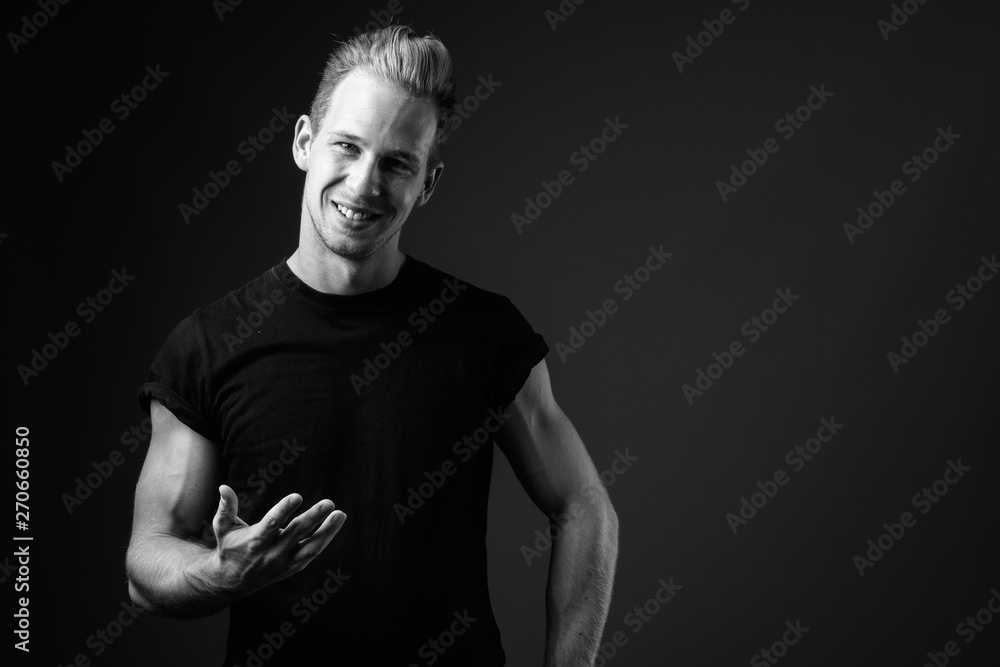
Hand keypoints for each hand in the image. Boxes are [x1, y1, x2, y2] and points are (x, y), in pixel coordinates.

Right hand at [208, 484, 345, 594]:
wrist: (232, 580)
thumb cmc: (229, 547)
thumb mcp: (223, 527)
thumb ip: (226, 507)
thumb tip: (224, 487)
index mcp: (255, 541)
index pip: (272, 524)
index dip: (284, 510)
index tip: (297, 496)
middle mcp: (272, 554)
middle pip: (296, 534)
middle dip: (314, 518)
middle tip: (329, 503)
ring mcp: (285, 562)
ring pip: (310, 548)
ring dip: (328, 531)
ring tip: (341, 514)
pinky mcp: (293, 567)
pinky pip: (312, 553)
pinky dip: (325, 539)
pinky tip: (335, 523)